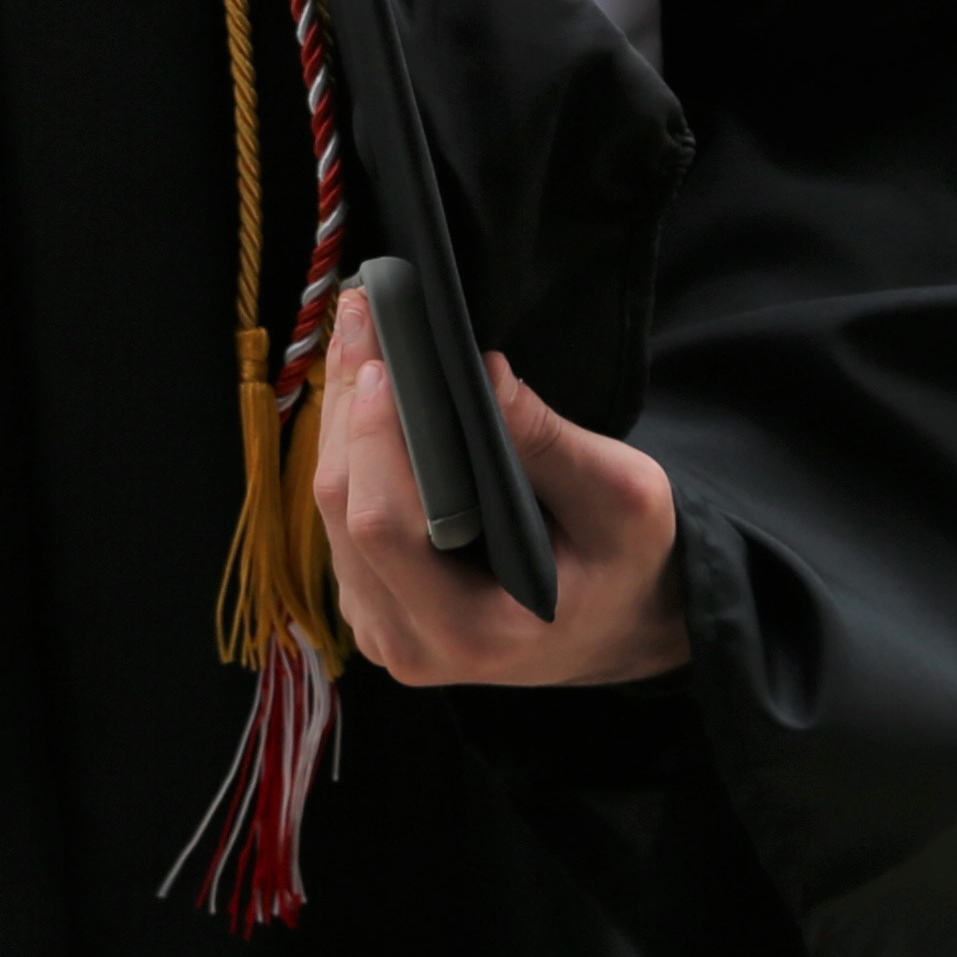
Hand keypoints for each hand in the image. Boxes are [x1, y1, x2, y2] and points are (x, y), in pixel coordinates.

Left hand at [304, 281, 689, 686]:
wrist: (617, 622)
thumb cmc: (626, 563)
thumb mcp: (623, 501)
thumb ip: (552, 444)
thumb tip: (483, 372)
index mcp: (472, 632)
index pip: (384, 529)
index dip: (373, 440)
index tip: (382, 360)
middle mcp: (408, 642)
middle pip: (343, 509)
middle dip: (350, 403)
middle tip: (362, 314)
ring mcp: (380, 625)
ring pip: (331, 507)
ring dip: (343, 414)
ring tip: (359, 330)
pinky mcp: (370, 599)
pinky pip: (341, 513)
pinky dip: (352, 443)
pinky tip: (366, 383)